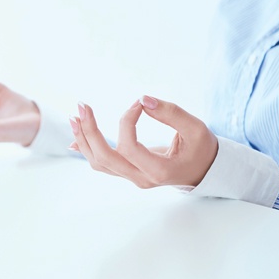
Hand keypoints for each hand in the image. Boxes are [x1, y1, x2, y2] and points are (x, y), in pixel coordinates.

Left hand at [69, 96, 217, 187]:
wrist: (203, 171)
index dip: (127, 122)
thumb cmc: (201, 149)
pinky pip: (101, 164)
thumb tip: (143, 99)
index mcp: (159, 171)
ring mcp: (132, 178)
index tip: (137, 104)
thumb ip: (172, 114)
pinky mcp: (127, 172)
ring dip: (84, 139)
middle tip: (82, 105)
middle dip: (90, 131)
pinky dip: (86, 149)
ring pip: (98, 162)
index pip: (130, 148)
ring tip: (74, 116)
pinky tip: (74, 137)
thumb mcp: (195, 129)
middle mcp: (141, 178)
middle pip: (105, 158)